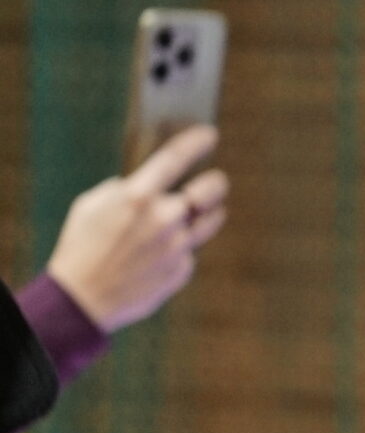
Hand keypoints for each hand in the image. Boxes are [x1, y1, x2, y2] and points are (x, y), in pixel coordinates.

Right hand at [46, 125, 229, 332]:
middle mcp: (165, 218)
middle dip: (215, 182)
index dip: (196, 142)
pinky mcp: (183, 269)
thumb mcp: (90, 206)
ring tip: (195, 212)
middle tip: (214, 181)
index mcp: (137, 197)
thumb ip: (124, 189)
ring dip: (208, 212)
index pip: (176, 158)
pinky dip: (180, 248)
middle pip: (212, 189)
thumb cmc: (81, 247)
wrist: (82, 299)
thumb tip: (148, 182)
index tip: (210, 134)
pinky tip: (158, 254)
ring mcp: (178, 246)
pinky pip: (190, 250)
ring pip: (211, 219)